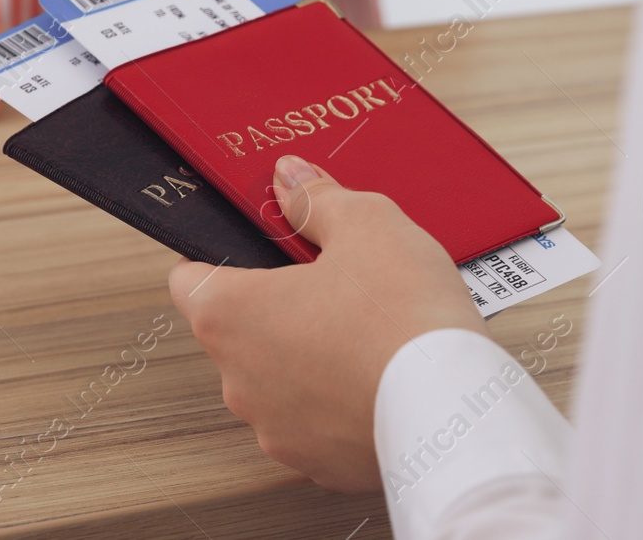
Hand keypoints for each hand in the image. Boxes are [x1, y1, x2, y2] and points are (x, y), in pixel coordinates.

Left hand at [168, 155, 484, 489]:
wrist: (453, 408)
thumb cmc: (405, 318)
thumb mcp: (367, 224)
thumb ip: (316, 199)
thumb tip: (290, 179)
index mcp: (231, 314)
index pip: (188, 277)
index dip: (221, 253)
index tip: (258, 246)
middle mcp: (239, 379)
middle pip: (239, 328)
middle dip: (280, 304)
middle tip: (334, 281)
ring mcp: (276, 427)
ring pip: (279, 377)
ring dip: (310, 354)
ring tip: (368, 331)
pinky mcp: (318, 462)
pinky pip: (317, 420)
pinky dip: (340, 399)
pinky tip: (381, 374)